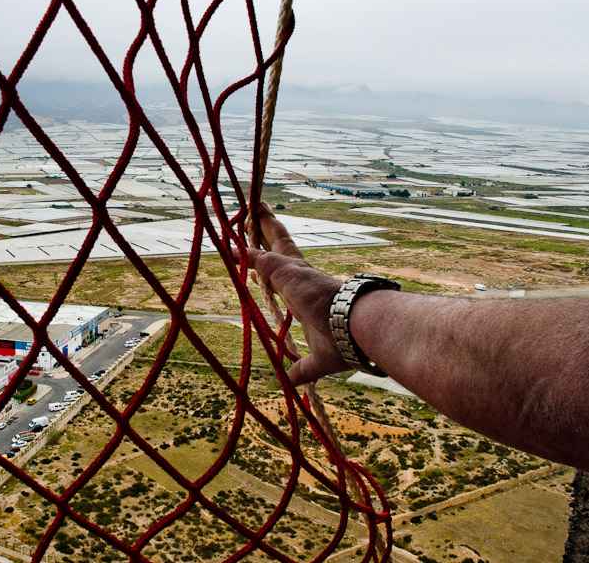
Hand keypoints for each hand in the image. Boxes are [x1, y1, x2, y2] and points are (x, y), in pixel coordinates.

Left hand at [242, 204, 349, 384]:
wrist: (355, 329)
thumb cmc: (346, 343)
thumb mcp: (319, 359)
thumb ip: (304, 368)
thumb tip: (292, 381)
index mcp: (310, 295)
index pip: (290, 275)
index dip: (276, 267)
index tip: (263, 260)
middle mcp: (303, 278)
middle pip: (282, 248)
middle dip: (271, 232)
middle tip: (259, 214)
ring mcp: (294, 273)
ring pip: (273, 243)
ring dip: (263, 225)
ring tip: (253, 206)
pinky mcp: (284, 271)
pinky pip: (258, 257)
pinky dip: (245, 252)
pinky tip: (233, 244)